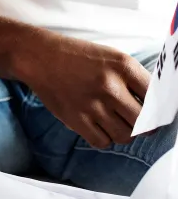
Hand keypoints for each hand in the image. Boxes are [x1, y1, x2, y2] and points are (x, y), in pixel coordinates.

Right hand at [14, 30, 149, 148]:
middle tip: (138, 123)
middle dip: (144, 127)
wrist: (40, 57)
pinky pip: (101, 141)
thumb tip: (155, 105)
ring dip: (123, 133)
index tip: (157, 115)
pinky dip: (104, 138)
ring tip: (115, 123)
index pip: (157, 98)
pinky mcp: (75, 118)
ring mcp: (92, 104)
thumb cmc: (78, 56)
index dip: (159, 111)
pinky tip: (99, 127)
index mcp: (123, 66)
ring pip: (124, 136)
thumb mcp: (111, 57)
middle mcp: (110, 86)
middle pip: (143, 122)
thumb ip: (134, 78)